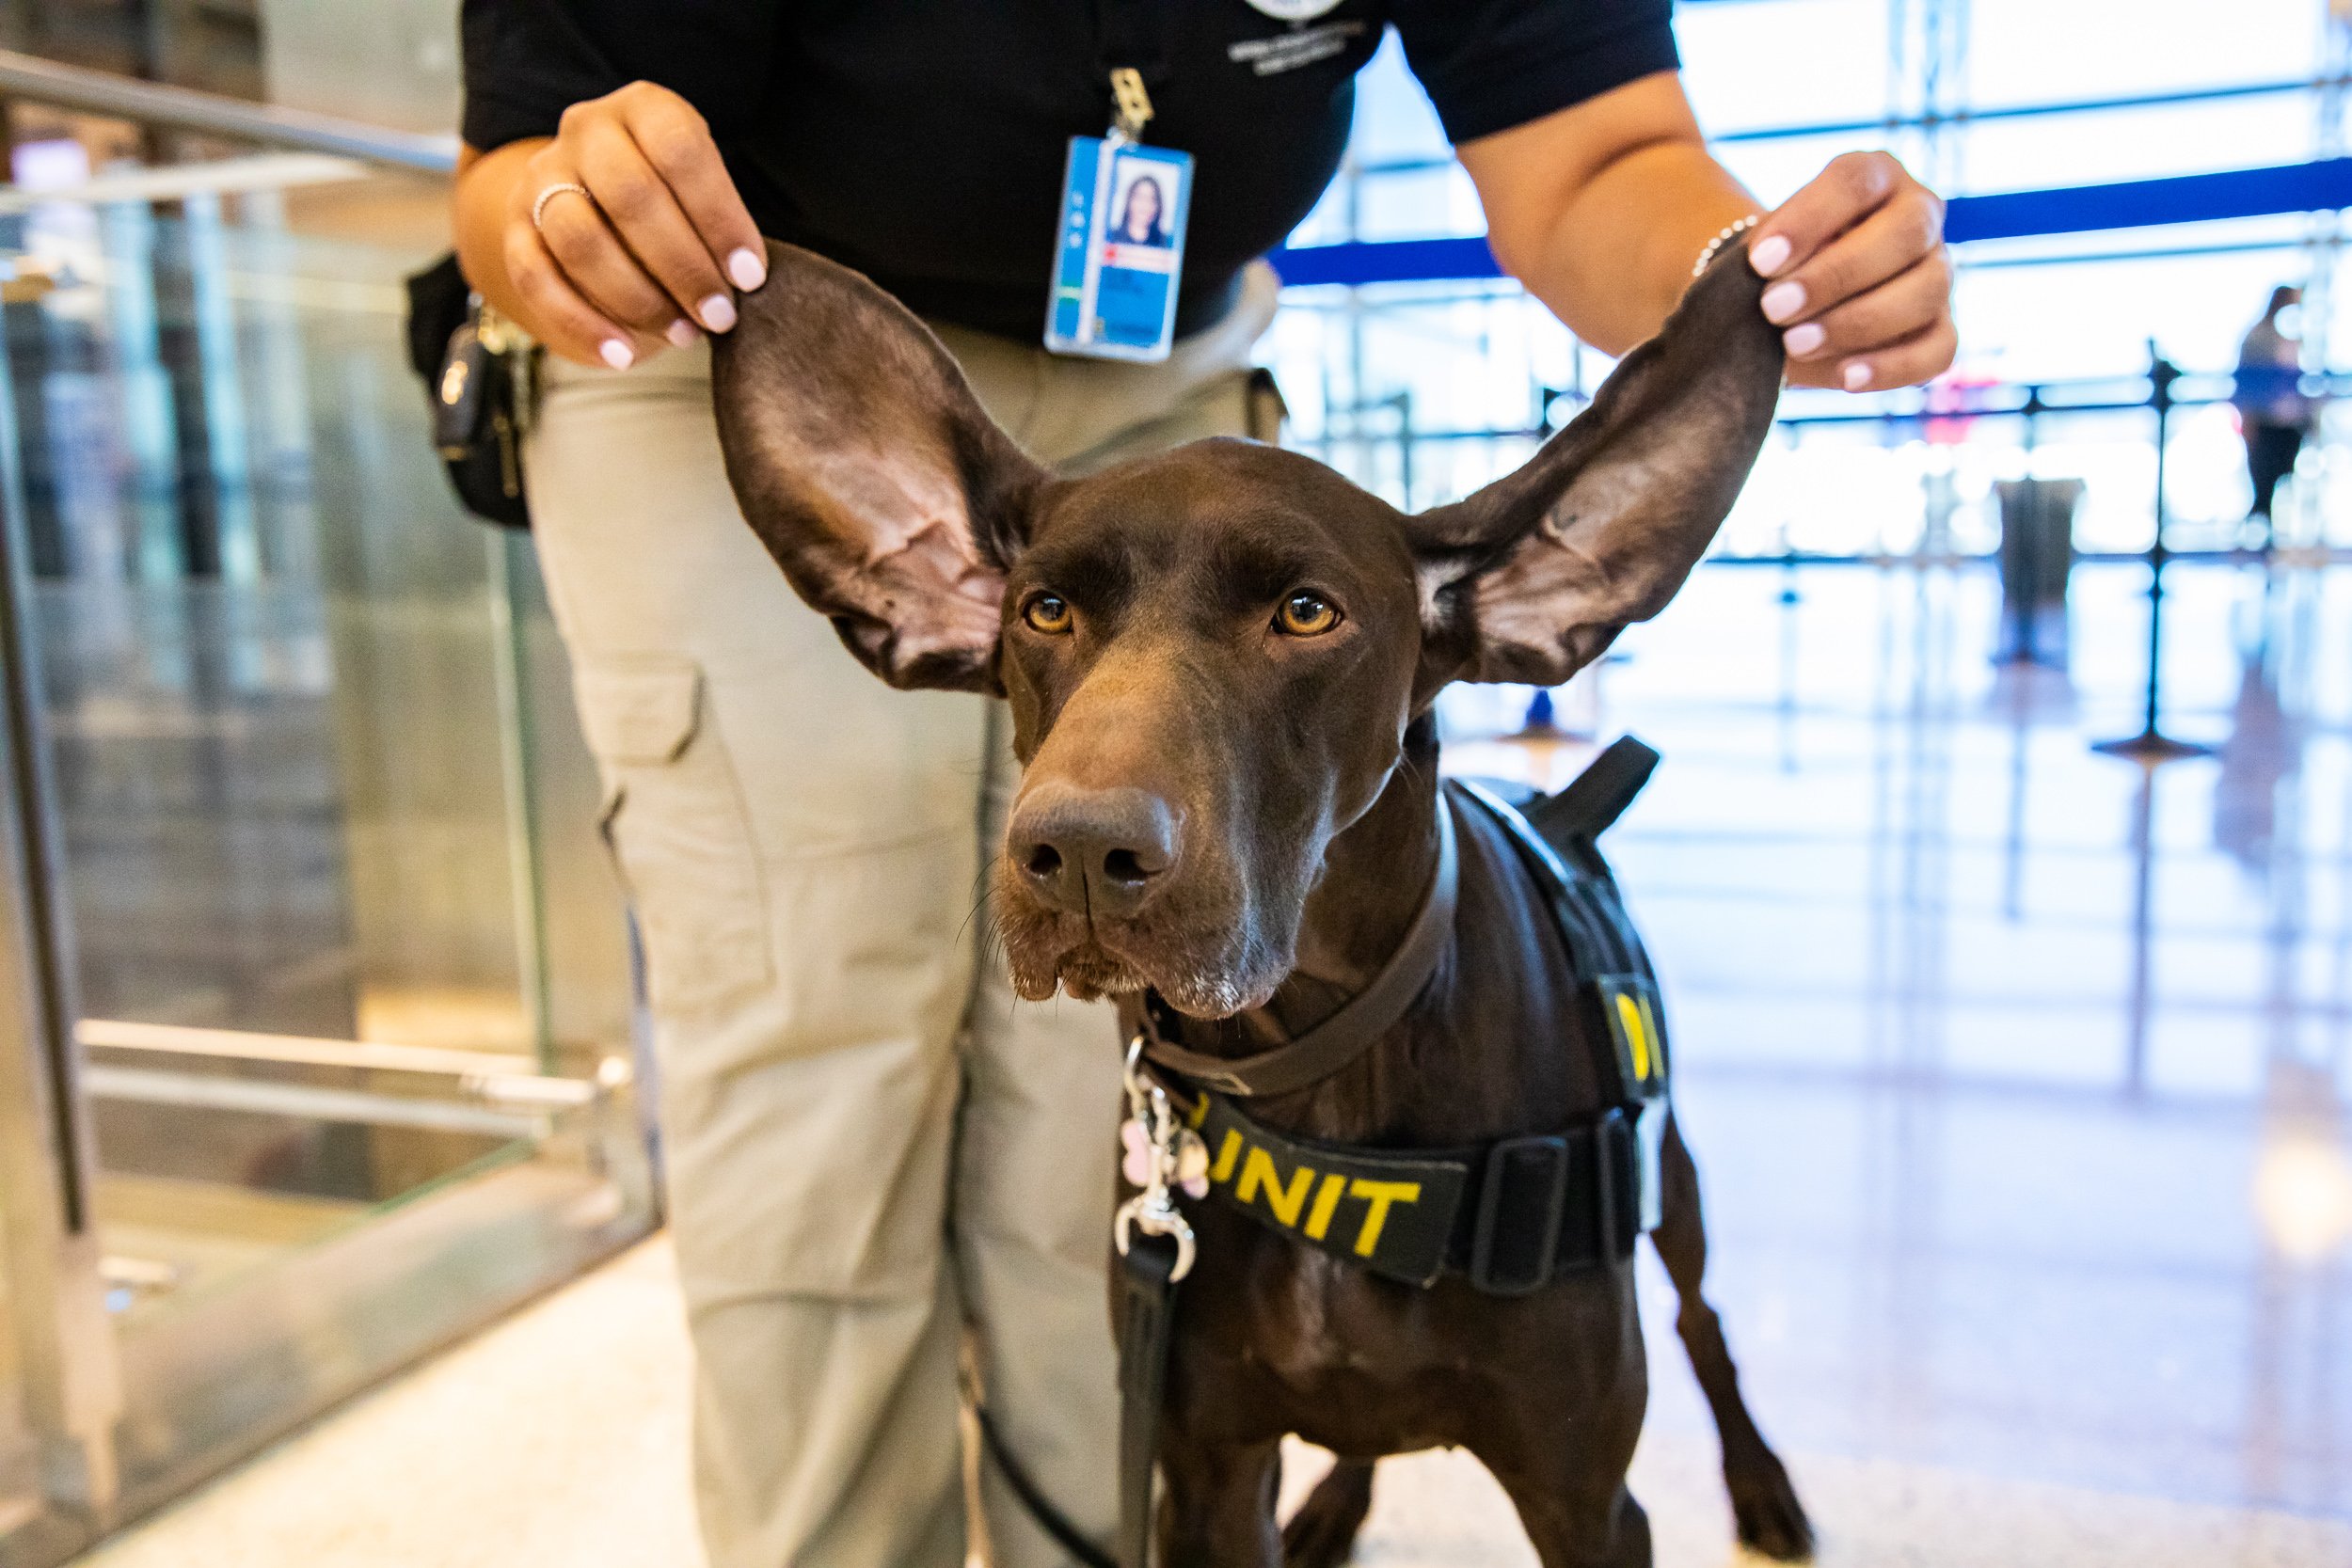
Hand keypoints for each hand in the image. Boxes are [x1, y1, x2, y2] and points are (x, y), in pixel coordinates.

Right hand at [502, 81, 764, 368]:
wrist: (599, 203)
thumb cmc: (676, 205)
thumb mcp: (704, 194)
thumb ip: (719, 225)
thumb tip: (742, 283)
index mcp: (644, 109)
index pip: (680, 151)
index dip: (719, 217)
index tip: (750, 275)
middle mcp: (586, 131)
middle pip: (630, 196)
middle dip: (683, 266)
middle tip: (719, 316)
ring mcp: (543, 177)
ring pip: (579, 240)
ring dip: (637, 298)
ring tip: (682, 335)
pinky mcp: (514, 228)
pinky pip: (536, 278)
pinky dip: (581, 324)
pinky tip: (622, 356)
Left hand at [1748, 151, 1954, 391]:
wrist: (1787, 304)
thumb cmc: (1773, 267)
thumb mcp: (1763, 252)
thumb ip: (1766, 263)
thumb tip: (1766, 298)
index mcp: (1876, 176)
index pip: (1855, 182)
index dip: (1809, 220)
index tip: (1759, 261)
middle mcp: (1919, 214)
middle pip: (1905, 233)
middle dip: (1835, 276)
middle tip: (1773, 308)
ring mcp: (1937, 271)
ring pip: (1926, 291)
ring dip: (1858, 321)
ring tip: (1795, 344)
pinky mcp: (1940, 326)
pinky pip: (1939, 349)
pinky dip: (1895, 366)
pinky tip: (1847, 378)